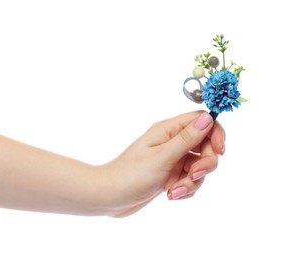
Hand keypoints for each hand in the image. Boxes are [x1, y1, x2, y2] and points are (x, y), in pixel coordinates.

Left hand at [102, 111, 224, 216]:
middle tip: (193, 175)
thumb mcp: (162, 157)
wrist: (109, 197)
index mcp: (168, 131)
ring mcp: (171, 160)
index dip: (215, 133)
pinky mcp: (170, 175)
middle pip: (204, 146)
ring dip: (192, 182)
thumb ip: (187, 139)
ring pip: (198, 166)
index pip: (201, 121)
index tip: (220, 151)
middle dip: (204, 164)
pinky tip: (171, 195)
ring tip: (174, 192)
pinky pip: (189, 180)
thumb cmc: (130, 175)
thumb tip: (208, 117)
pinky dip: (184, 189)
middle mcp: (171, 142)